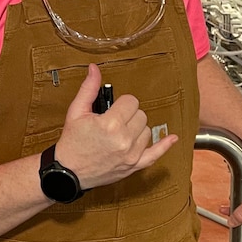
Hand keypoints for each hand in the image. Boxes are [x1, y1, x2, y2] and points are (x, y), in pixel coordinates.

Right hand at [55, 63, 177, 190]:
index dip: (121, 103)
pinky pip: (155, 154)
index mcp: (110, 124)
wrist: (68, 172)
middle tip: (115, 120)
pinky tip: (173, 138)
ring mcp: (131, 154)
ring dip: (136, 128)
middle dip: (129, 114)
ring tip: (121, 133)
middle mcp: (124, 139)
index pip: (131, 102)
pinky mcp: (134, 165)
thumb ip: (89, 89)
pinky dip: (165, 146)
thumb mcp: (76, 112)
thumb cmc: (71, 142)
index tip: (113, 108)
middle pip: (141, 115)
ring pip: (147, 130)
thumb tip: (95, 69)